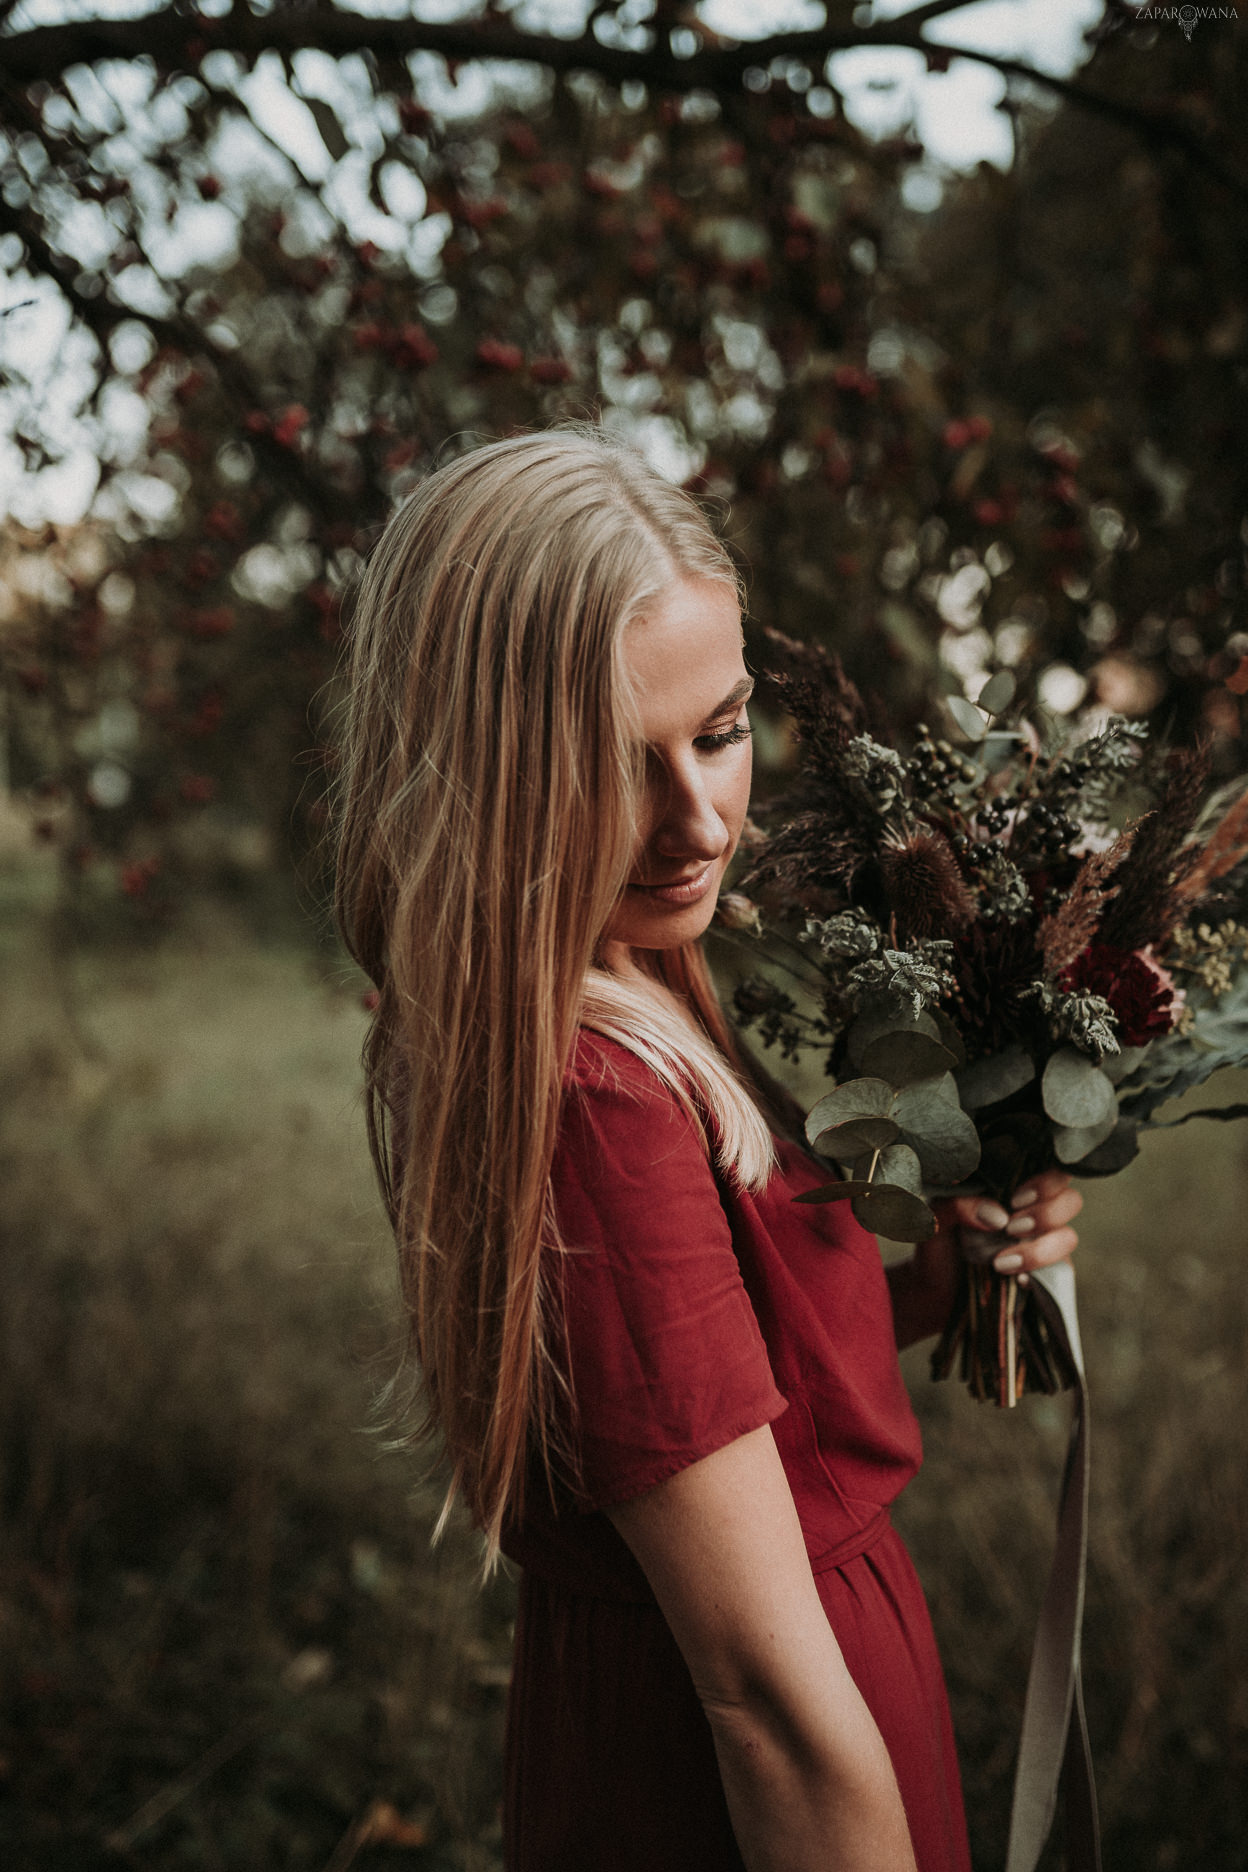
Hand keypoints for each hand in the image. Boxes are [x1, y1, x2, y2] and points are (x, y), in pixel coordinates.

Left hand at [889, 1172, 1082, 1349]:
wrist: (934, 1291)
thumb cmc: (937, 1243)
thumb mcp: (936, 1217)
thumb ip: (959, 1204)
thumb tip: (997, 1216)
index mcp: (1013, 1188)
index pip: (1051, 1170)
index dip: (1046, 1181)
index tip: (1017, 1198)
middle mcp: (1034, 1213)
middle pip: (1071, 1201)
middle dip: (1047, 1214)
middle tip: (1011, 1228)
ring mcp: (1042, 1245)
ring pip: (1068, 1238)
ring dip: (1040, 1249)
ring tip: (1000, 1262)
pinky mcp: (1045, 1276)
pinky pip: (1060, 1273)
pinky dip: (1039, 1275)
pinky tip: (1016, 1280)